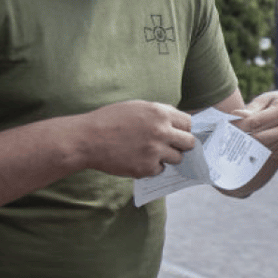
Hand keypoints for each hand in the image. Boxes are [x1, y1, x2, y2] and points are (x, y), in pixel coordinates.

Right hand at [76, 100, 194, 177]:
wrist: (87, 139)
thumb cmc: (110, 120)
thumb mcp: (137, 107)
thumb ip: (160, 114)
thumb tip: (179, 123)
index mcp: (160, 113)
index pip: (189, 123)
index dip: (185, 129)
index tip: (180, 134)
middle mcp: (161, 132)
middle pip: (189, 143)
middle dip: (182, 145)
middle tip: (171, 146)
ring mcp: (154, 151)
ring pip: (177, 159)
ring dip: (167, 157)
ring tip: (150, 152)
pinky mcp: (146, 168)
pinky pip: (159, 170)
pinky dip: (152, 167)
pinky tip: (138, 159)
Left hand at [229, 90, 277, 159]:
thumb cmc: (277, 103)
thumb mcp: (266, 99)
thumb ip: (252, 109)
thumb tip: (237, 116)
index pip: (257, 122)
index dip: (240, 125)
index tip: (228, 126)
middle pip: (259, 138)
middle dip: (242, 137)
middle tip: (229, 136)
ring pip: (262, 147)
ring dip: (249, 145)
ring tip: (238, 140)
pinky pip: (268, 153)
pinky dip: (258, 149)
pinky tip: (253, 144)